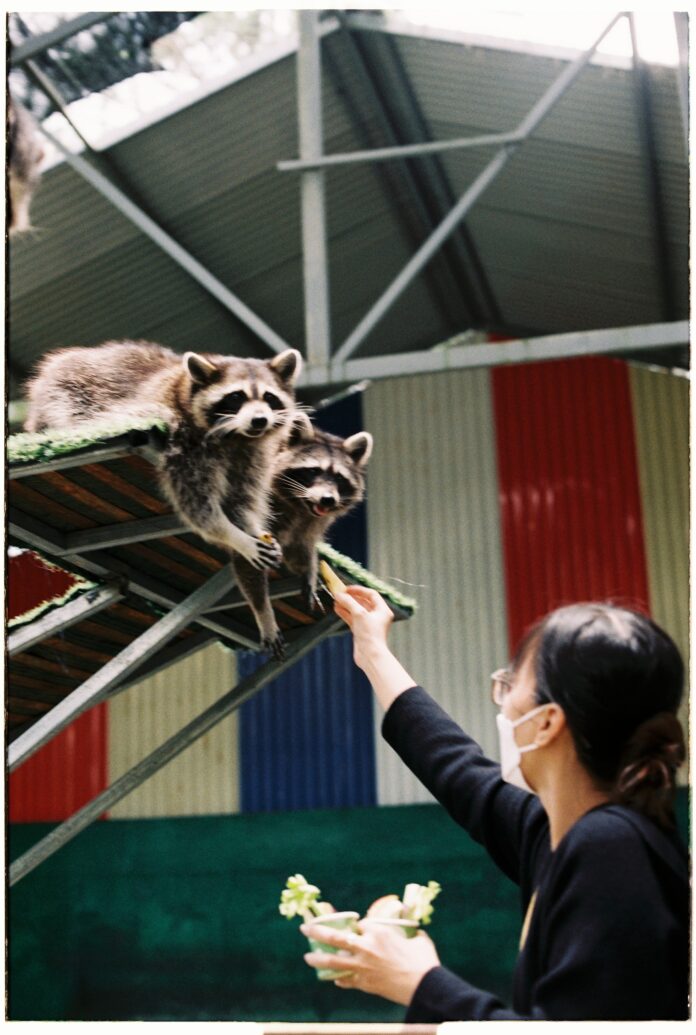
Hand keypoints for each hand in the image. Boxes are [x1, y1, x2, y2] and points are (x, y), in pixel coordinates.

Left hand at [300, 919, 439, 1005]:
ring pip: (334, 961)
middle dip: (317, 931)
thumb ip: (407, 932)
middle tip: (304, 928)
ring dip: (318, 959)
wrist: (424, 986)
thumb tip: (411, 930)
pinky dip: (340, 980)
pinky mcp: (364, 984)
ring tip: (307, 957)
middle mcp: (366, 947)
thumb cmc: (423, 960)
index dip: (356, 926)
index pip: (359, 924)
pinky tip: (334, 980)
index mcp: (378, 932)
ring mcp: (363, 967)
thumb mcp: (417, 938)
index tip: (356, 927)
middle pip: (336, 937)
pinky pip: (346, 981)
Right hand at [333, 586, 394, 671]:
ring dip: (346, 605)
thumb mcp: (359, 614)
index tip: (347, 588)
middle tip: (340, 594)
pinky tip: (337, 609)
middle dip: (351, 597)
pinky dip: (345, 613)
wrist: (370, 656)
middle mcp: (377, 616)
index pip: (371, 594)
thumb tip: (339, 595)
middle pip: (363, 602)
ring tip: (336, 600)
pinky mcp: (361, 631)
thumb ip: (349, 602)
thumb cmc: (370, 635)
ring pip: (356, 610)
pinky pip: (352, 619)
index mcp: (382, 610)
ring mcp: (368, 624)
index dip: (359, 590)